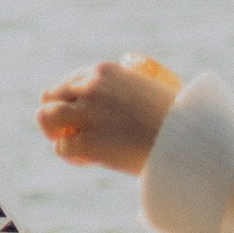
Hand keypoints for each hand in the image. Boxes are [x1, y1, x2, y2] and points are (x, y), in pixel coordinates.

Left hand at [39, 55, 180, 173]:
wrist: (187, 140)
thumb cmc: (178, 117)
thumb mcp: (152, 85)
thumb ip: (135, 80)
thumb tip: (129, 72)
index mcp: (106, 71)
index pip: (71, 82)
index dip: (73, 100)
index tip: (83, 115)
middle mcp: (91, 87)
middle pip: (52, 97)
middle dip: (58, 115)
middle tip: (71, 133)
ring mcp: (88, 114)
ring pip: (46, 118)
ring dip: (55, 133)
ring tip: (73, 147)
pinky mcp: (87, 142)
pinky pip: (61, 148)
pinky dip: (72, 156)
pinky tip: (87, 161)